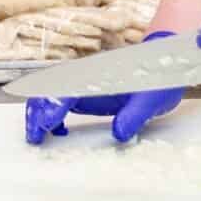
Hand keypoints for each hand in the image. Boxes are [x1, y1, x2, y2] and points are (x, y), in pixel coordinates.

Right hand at [24, 31, 182, 144]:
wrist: (166, 64)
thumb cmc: (158, 78)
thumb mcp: (151, 100)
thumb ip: (134, 115)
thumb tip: (119, 134)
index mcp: (99, 77)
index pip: (67, 89)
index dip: (54, 106)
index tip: (48, 125)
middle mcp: (86, 79)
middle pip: (49, 90)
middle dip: (37, 112)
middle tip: (35, 137)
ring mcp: (84, 86)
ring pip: (50, 95)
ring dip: (39, 114)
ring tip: (39, 137)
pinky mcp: (87, 94)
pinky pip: (61, 102)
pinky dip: (52, 116)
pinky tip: (59, 131)